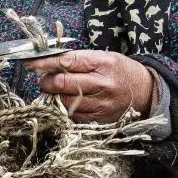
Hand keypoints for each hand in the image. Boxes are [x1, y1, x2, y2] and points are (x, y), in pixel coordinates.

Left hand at [25, 50, 153, 123]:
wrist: (146, 92)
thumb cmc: (120, 71)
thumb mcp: (104, 57)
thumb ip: (78, 60)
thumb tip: (48, 62)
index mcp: (102, 63)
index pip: (66, 62)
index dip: (45, 63)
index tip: (31, 63)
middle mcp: (102, 84)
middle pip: (62, 83)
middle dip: (46, 81)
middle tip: (44, 79)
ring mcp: (100, 104)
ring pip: (64, 101)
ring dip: (54, 97)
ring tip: (56, 92)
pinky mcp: (99, 120)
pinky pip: (72, 116)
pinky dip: (65, 109)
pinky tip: (67, 103)